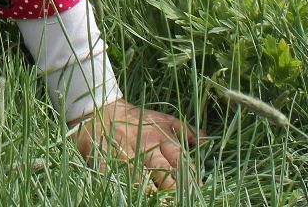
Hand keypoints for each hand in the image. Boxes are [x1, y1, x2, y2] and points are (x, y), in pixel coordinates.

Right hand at [70, 98, 200, 192]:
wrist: (102, 110)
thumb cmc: (137, 118)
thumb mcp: (164, 119)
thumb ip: (185, 130)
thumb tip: (205, 140)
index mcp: (161, 138)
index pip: (179, 160)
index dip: (189, 177)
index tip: (198, 191)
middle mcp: (145, 146)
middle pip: (161, 170)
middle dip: (171, 187)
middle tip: (180, 199)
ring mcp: (125, 153)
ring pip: (139, 176)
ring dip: (148, 191)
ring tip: (158, 200)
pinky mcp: (106, 158)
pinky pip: (113, 174)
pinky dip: (120, 185)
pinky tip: (127, 195)